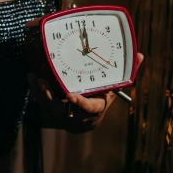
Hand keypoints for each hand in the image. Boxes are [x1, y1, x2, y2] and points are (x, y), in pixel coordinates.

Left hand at [28, 52, 143, 133]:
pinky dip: (35, 91)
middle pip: (62, 110)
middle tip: (43, 83)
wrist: (88, 116)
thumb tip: (141, 55)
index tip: (70, 96)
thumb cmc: (102, 96)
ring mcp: (64, 111)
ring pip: (49, 107)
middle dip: (51, 98)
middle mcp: (77, 113)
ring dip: (40, 94)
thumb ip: (127, 72)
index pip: (88, 109)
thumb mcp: (116, 85)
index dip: (80, 104)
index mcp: (94, 107)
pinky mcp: (53, 107)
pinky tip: (31, 77)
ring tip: (34, 78)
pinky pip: (42, 101)